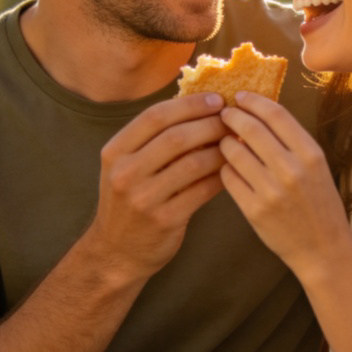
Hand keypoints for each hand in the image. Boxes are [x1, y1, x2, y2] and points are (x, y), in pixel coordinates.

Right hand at [90, 93, 226, 283]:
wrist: (116, 252)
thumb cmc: (129, 200)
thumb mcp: (126, 166)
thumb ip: (152, 140)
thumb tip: (200, 106)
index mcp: (115, 152)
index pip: (155, 116)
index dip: (190, 104)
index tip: (216, 99)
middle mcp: (125, 173)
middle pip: (176, 137)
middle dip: (210, 124)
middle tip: (233, 120)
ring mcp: (144, 198)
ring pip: (193, 163)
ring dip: (220, 150)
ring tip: (236, 142)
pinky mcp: (165, 220)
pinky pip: (202, 190)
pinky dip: (220, 176)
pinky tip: (233, 168)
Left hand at [217, 92, 349, 275]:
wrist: (323, 248)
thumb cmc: (319, 203)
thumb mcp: (316, 166)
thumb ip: (291, 141)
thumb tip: (257, 112)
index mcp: (311, 154)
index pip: (276, 114)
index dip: (254, 101)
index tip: (240, 97)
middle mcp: (292, 170)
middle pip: (251, 128)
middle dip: (232, 116)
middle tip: (224, 114)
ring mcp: (271, 191)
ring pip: (234, 151)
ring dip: (225, 142)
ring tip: (225, 141)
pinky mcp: (254, 210)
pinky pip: (228, 177)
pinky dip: (225, 168)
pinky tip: (229, 168)